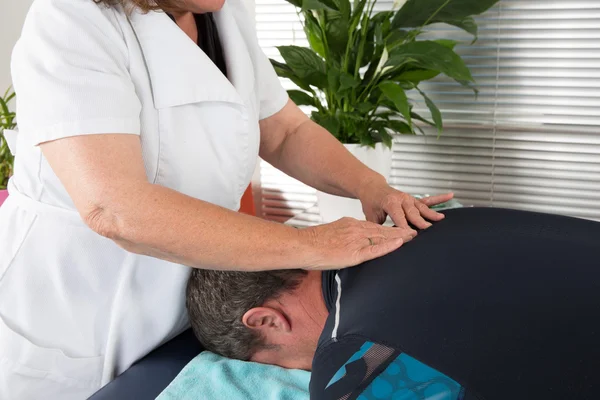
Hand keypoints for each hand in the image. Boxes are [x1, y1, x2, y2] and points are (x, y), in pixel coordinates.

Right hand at [298, 217, 416, 269]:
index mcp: (350, 225)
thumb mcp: (331, 234)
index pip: (374, 227)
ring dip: (399, 237)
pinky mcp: (354, 252)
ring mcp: (356, 240)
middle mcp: (356, 229)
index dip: (389, 229)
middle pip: (382, 230)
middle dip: (399, 231)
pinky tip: (400, 243)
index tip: (400, 230)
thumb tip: (347, 243)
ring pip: (382, 237)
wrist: (303, 245)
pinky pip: (375, 249)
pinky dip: (389, 245)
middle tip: (414, 231)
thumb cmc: (312, 244)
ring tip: (413, 236)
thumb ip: (343, 236)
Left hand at [358, 180, 453, 230]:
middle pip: (413, 213)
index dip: (405, 227)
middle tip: (429, 231)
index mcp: (390, 203)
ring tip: (441, 219)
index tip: (412, 236)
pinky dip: (439, 198)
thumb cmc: (371, 203)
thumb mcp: (370, 216)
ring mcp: (409, 199)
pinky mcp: (414, 199)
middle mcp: (401, 199)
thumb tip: (382, 241)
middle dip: (420, 222)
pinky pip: (428, 200)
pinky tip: (450, 196)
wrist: (373, 188)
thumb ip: (378, 227)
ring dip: (431, 213)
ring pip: (422, 207)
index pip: (399, 218)